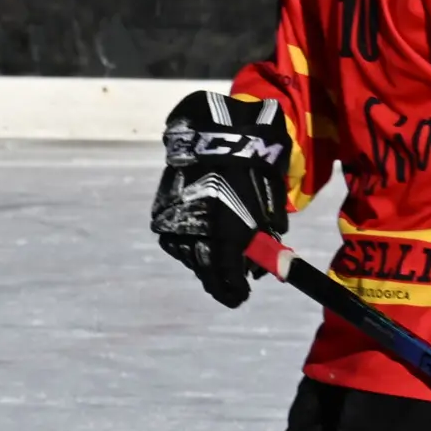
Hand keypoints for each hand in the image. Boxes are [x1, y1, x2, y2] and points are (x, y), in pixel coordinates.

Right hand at [151, 91, 289, 308]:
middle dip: (220, 279)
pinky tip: (204, 240)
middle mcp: (195, 232)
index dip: (233, 290)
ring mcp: (175, 224)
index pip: (226, 275)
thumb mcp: (267, 203)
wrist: (217, 132)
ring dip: (205, 261)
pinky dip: (192, 245)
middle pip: (205, 270)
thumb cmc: (252, 165)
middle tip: (232, 286)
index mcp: (224, 232)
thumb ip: (265, 236)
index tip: (240, 298)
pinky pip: (177, 241)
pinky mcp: (163, 215)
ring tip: (220, 260)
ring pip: (190, 256)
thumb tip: (266, 263)